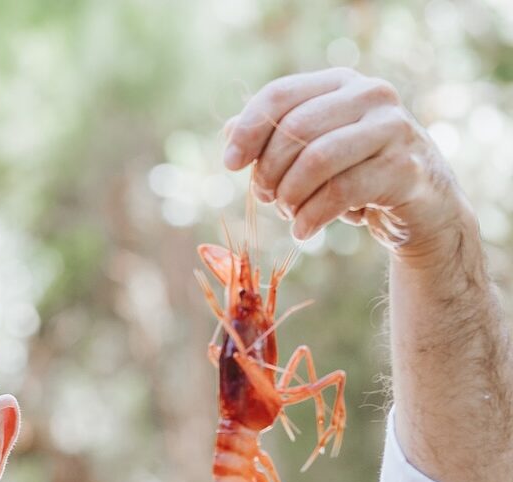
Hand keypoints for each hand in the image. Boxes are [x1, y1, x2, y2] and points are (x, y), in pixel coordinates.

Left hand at [222, 67, 471, 264]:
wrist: (420, 204)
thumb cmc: (355, 173)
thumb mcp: (312, 150)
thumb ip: (273, 137)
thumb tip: (228, 131)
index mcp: (342, 83)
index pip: (280, 94)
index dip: (248, 129)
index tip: (230, 165)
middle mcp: (371, 95)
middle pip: (295, 129)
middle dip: (269, 172)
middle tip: (267, 199)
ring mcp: (393, 128)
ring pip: (317, 160)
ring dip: (289, 196)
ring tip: (288, 214)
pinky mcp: (405, 167)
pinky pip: (341, 192)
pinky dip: (310, 218)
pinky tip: (303, 232)